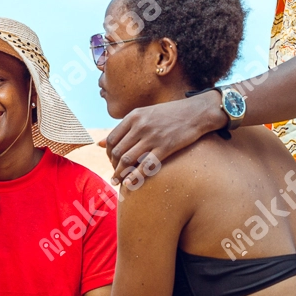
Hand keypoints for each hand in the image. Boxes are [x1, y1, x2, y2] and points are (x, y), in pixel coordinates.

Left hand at [102, 93, 223, 184]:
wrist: (197, 112)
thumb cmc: (170, 114)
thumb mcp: (145, 114)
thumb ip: (124, 128)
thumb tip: (98, 144)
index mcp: (134, 116)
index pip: (111, 139)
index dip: (108, 154)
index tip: (112, 162)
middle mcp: (140, 126)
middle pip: (118, 151)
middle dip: (113, 166)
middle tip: (115, 174)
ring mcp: (153, 137)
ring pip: (128, 160)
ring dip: (120, 174)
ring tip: (117, 182)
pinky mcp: (166, 147)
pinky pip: (146, 166)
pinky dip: (135, 177)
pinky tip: (130, 184)